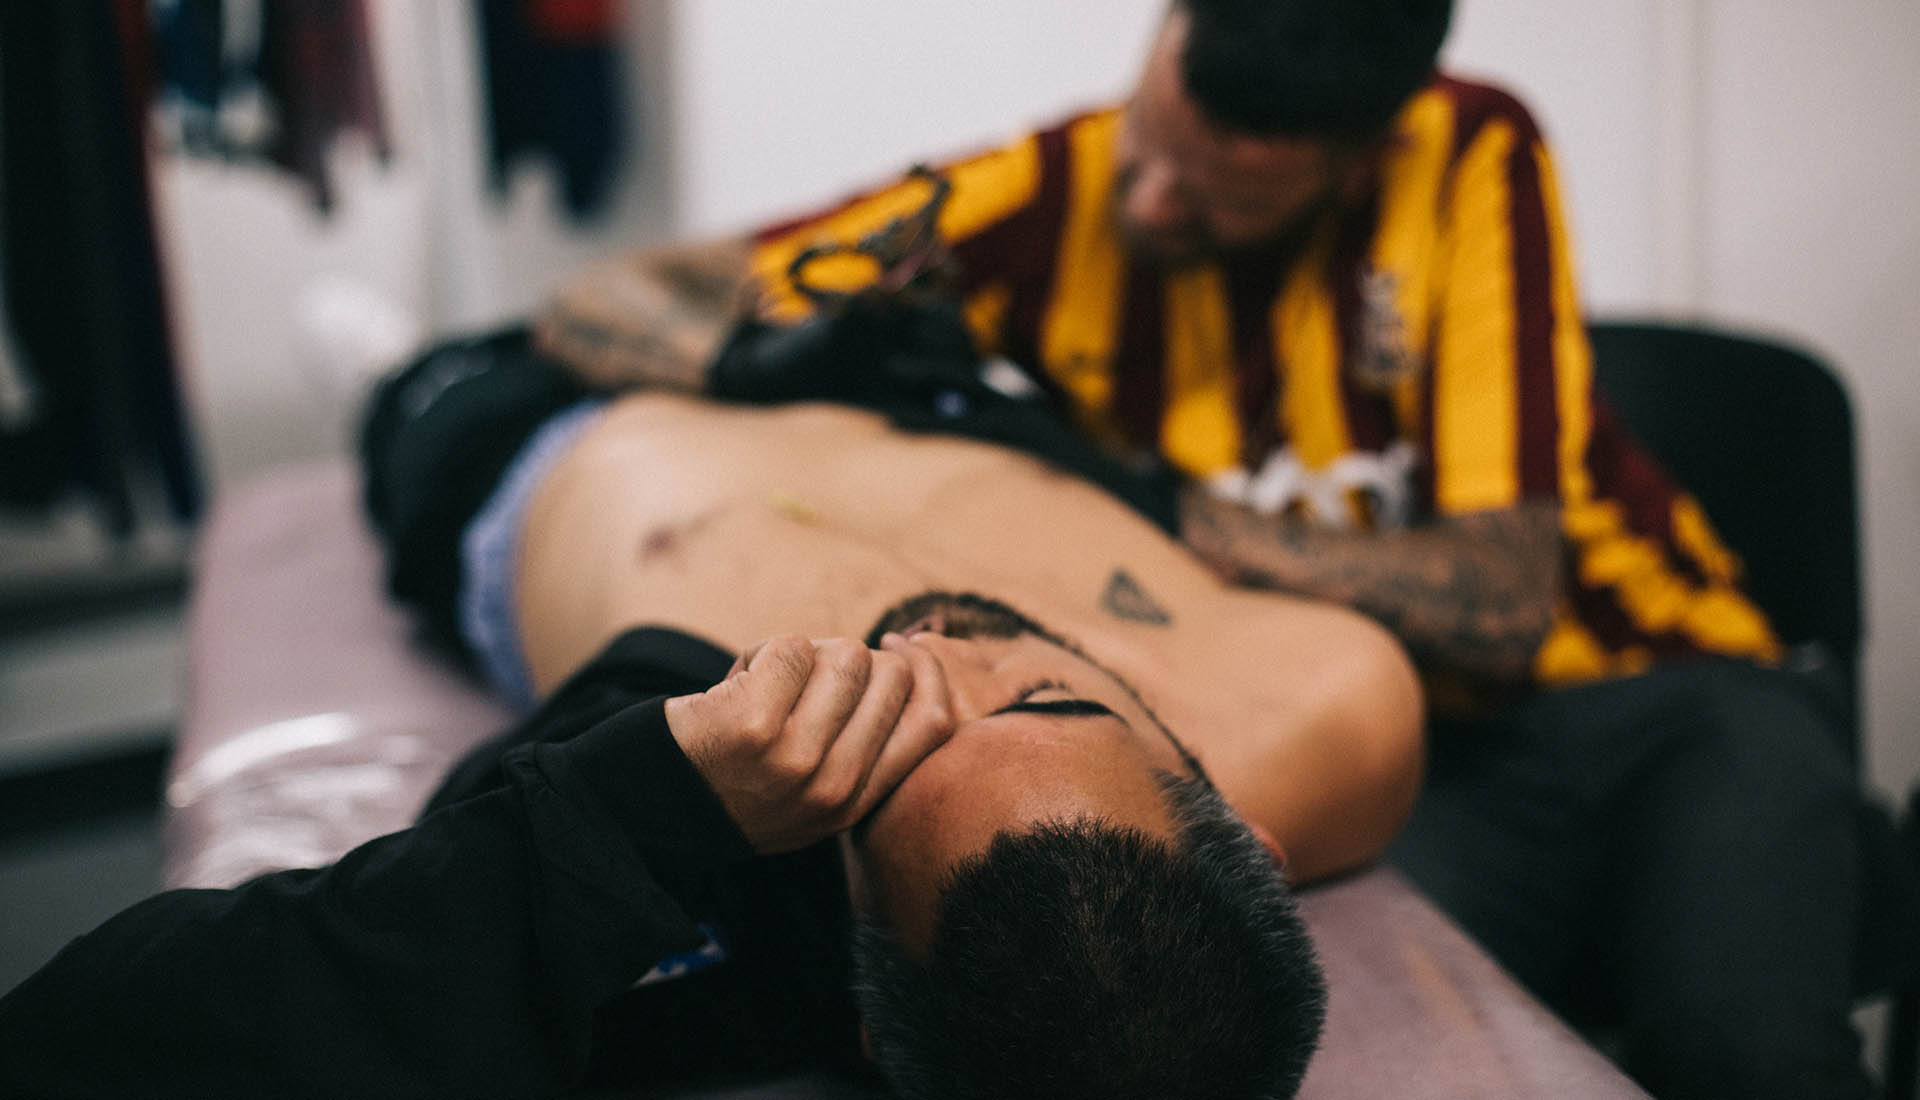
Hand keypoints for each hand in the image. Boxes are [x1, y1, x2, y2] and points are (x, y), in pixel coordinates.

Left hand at [663, 633, 954, 853]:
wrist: (645, 808)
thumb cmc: (729, 782)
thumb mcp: (808, 790)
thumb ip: (861, 743)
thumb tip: (902, 656)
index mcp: (855, 803)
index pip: (934, 723)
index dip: (927, 670)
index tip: (898, 645)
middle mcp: (835, 787)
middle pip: (889, 676)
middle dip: (847, 658)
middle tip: (801, 679)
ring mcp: (796, 758)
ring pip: (844, 655)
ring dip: (800, 654)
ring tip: (762, 687)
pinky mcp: (753, 726)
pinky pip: (789, 648)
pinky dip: (760, 651)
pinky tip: (733, 684)